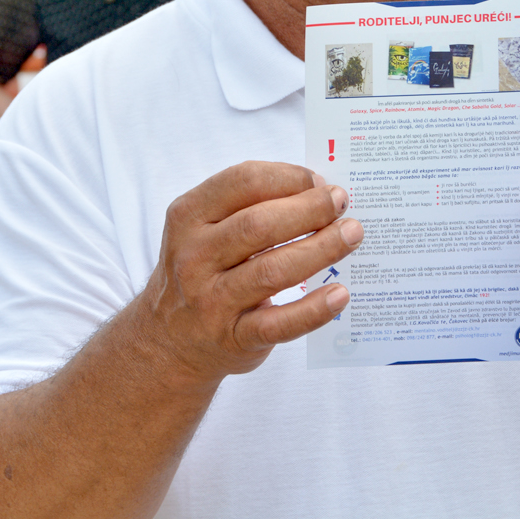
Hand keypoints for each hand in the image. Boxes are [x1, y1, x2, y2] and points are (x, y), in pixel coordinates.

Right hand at [141, 161, 361, 384]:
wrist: (167, 342)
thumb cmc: (203, 270)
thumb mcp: (205, 230)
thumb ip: (250, 206)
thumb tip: (319, 190)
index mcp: (188, 217)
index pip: (243, 182)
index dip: (288, 177)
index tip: (320, 180)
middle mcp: (194, 257)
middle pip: (259, 225)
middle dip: (309, 209)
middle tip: (341, 203)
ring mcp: (211, 300)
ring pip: (272, 270)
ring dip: (320, 249)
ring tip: (352, 235)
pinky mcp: (232, 338)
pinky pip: (279, 324)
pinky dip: (313, 309)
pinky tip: (339, 294)